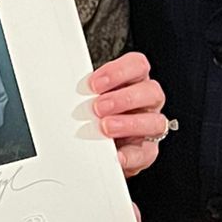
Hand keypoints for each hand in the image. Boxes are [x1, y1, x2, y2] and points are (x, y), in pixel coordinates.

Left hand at [89, 51, 166, 175]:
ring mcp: (150, 125)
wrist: (97, 144)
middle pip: (151, 91)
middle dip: (123, 99)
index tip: (94, 83)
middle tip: (98, 107)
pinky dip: (130, 155)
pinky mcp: (147, 150)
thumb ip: (87, 92)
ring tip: (105, 127)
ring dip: (129, 124)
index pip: (137, 65)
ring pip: (156, 121)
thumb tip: (66, 90)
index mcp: (135, 80)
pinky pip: (146, 153)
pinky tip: (115, 154)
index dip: (118, 72)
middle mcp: (147, 101)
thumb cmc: (94, 112)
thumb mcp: (90, 96)